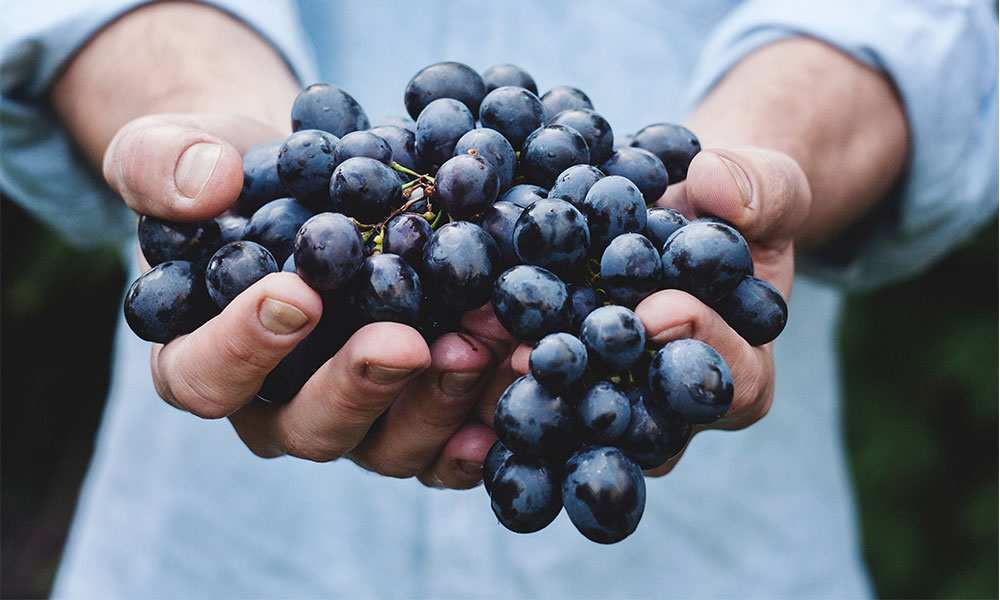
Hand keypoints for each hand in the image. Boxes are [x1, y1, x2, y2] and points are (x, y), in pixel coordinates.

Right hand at [105, 112, 503, 488]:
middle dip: (360, 386)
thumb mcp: (175, 150)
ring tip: (483, 345)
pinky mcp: (415, 413)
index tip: (296, 294)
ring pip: (389, 445)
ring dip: (439, 402)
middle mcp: (277, 407)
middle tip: (406, 342)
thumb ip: (162, 164)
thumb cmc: (233, 175)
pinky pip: (449, 444)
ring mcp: (355, 418)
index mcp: (202, 358)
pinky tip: (521, 382)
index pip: (205, 377)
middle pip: (309, 428)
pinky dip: (487, 422)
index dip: (243, 348)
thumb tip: (206, 185)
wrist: (311, 184)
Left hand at [502, 146, 810, 475]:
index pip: (732, 381)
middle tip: (548, 352)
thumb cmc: (732, 206)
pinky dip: (493, 360)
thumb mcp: (767, 186)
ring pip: (576, 414)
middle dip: (596, 383)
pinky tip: (458, 333)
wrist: (678, 209)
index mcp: (740, 372)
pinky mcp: (559, 380)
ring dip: (530, 383)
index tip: (658, 309)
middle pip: (641, 419)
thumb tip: (716, 184)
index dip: (700, 347)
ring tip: (489, 342)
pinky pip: (530, 384)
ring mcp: (611, 401)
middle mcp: (671, 407)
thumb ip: (761, 189)